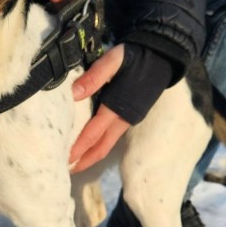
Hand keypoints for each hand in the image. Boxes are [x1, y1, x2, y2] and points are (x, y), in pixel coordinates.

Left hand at [69, 45, 129, 172]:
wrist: (162, 57)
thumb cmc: (135, 57)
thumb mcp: (114, 59)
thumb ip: (94, 76)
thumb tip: (73, 93)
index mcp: (117, 107)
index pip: (93, 133)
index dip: (78, 147)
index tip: (63, 158)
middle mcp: (123, 119)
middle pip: (101, 148)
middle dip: (83, 160)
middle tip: (64, 169)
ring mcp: (127, 120)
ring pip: (106, 145)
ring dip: (90, 156)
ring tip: (73, 163)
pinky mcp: (129, 118)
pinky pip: (110, 138)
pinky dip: (97, 147)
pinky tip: (86, 147)